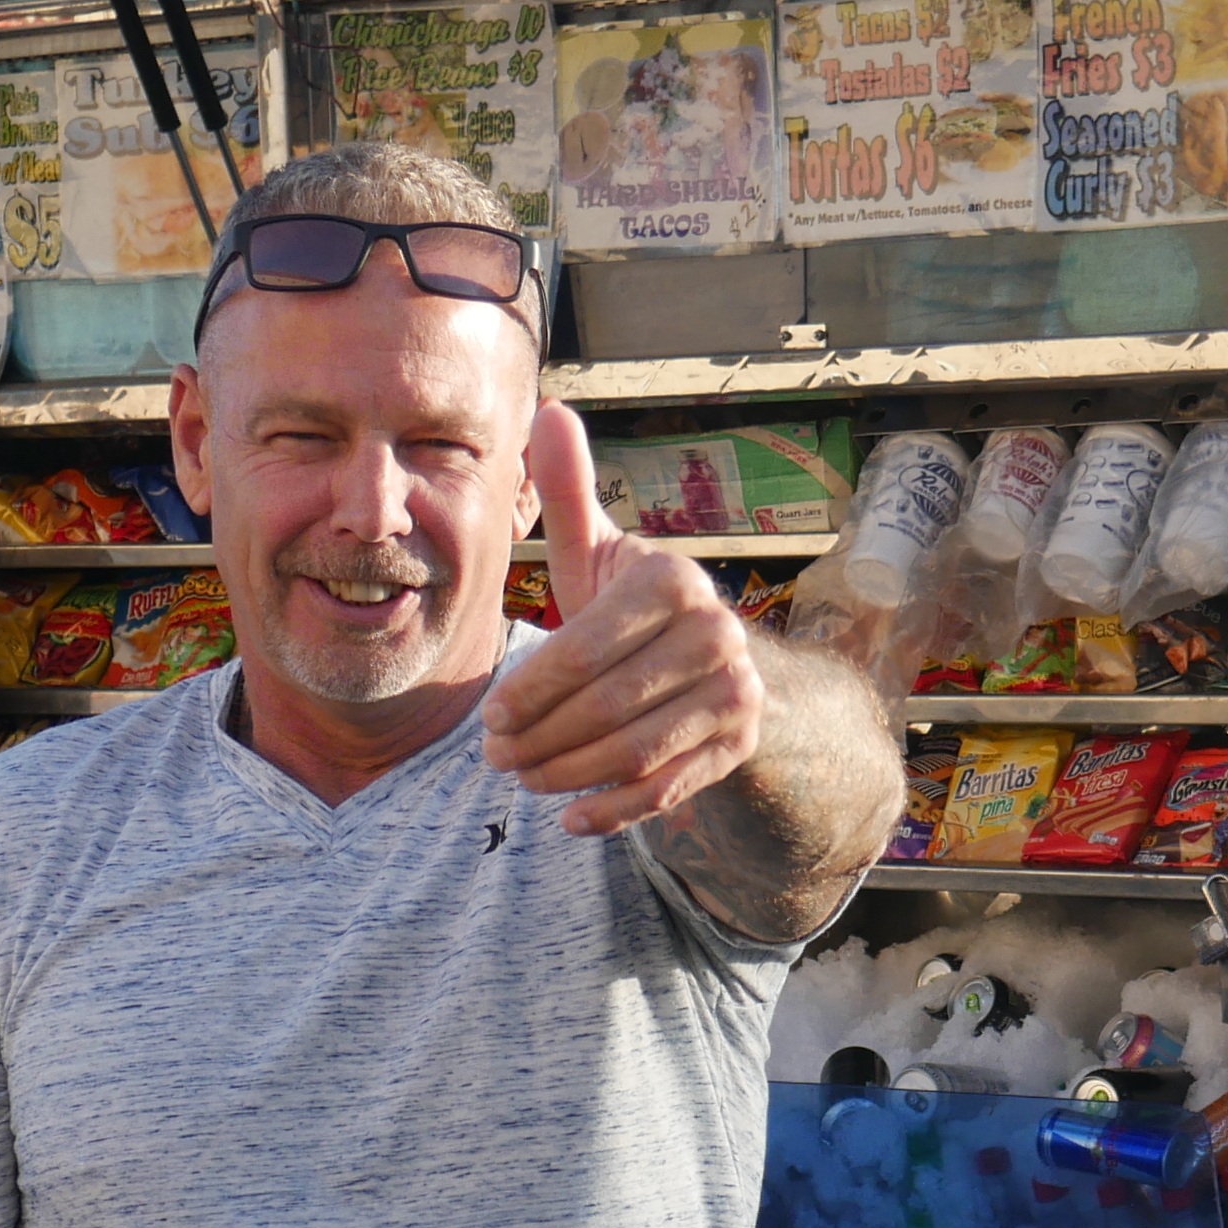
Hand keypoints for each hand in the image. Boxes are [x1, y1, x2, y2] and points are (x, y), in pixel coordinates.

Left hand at [486, 399, 765, 836]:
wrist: (722, 664)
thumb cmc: (634, 609)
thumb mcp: (598, 552)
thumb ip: (567, 491)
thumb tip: (548, 408)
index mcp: (673, 581)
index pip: (583, 648)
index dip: (530, 689)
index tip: (489, 718)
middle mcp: (717, 633)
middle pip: (605, 706)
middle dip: (540, 739)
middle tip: (495, 758)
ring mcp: (735, 693)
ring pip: (633, 750)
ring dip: (567, 775)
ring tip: (523, 779)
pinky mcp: (738, 744)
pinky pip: (669, 788)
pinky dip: (615, 810)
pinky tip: (571, 819)